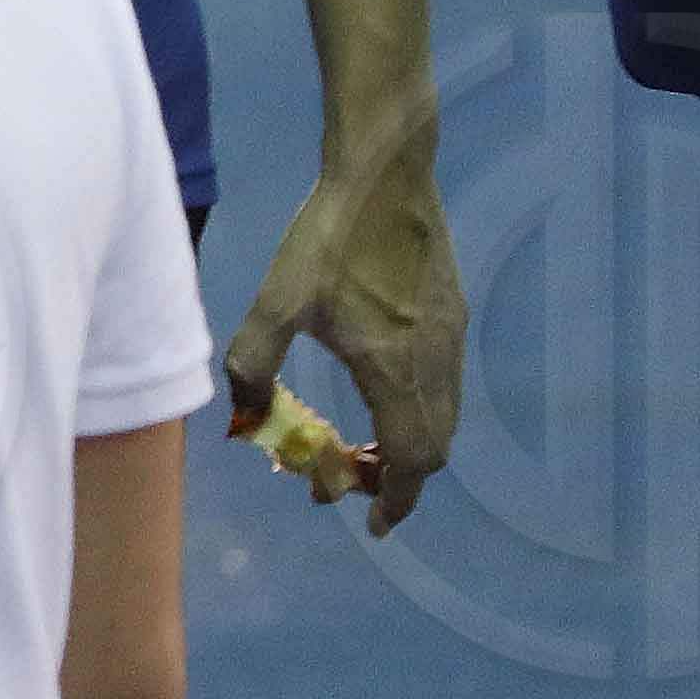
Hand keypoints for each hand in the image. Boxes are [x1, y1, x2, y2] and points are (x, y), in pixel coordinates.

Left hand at [226, 158, 463, 533]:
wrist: (386, 173)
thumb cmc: (326, 238)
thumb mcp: (275, 304)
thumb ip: (253, 368)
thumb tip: (247, 422)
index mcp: (395, 372)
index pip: (407, 463)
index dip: (392, 502)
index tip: (372, 525)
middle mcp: (435, 365)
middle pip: (430, 451)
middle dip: (394, 480)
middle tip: (349, 481)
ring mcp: (450, 340)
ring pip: (442, 419)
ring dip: (407, 446)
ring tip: (360, 445)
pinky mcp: (453, 315)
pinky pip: (446, 387)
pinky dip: (419, 411)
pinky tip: (379, 391)